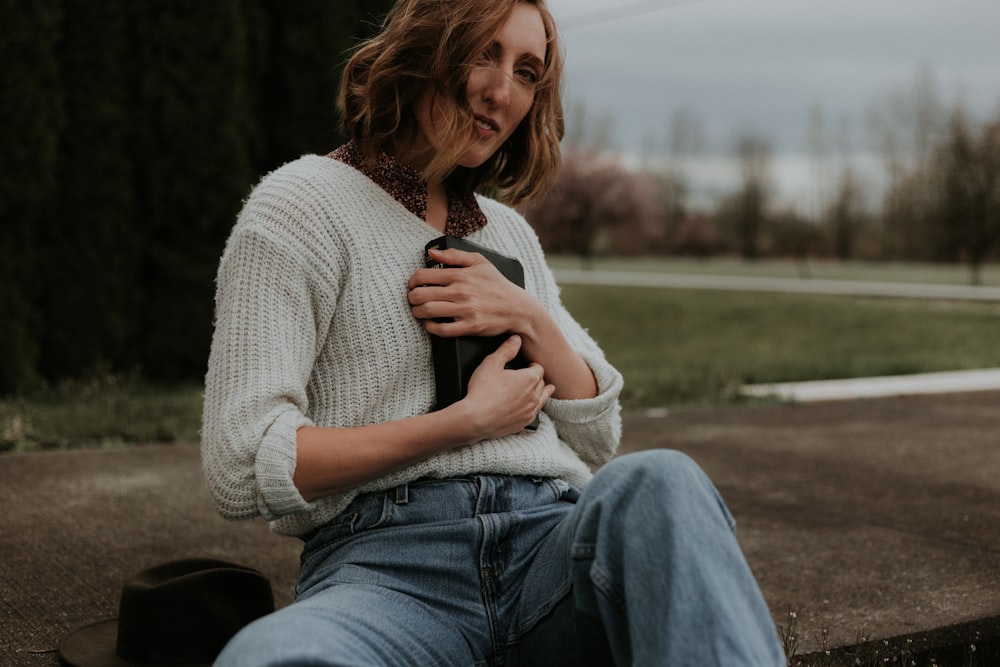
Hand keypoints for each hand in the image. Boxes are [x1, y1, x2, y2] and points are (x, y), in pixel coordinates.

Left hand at [407, 247, 530, 338]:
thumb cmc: (497, 285)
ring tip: (419, 311)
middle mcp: (461, 292)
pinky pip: (441, 330)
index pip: (423, 276)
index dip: (412, 281)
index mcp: (460, 275)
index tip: (412, 285)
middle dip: (411, 298)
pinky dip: (431, 327)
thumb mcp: (480, 262)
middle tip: (413, 300)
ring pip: (428, 311)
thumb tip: (431, 253)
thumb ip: (454, 256)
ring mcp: (465, 310)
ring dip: (417, 313)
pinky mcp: (469, 327)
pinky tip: (431, 324)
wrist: (518, 308)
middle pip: (420, 295)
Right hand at [462, 335, 553, 436]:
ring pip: (543, 399)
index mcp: (530, 378)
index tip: (527, 366)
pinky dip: (534, 408)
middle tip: (529, 376)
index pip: (538, 368)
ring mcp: (530, 411)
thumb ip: (506, 349)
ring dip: (542, 393)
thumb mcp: (491, 363)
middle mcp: (534, 395)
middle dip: (536, 378)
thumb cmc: (482, 391)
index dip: (532, 365)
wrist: (475, 419)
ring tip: (546, 389)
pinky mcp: (524, 423)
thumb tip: (516, 339)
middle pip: (542, 383)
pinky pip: (535, 413)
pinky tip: (531, 408)